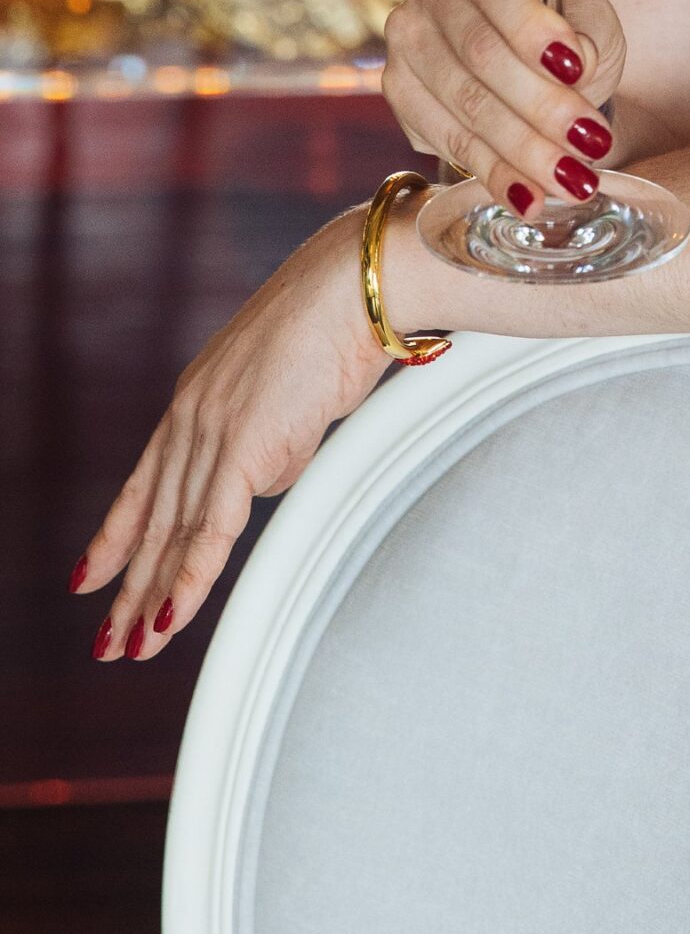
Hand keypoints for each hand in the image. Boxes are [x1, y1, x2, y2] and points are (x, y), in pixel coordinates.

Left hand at [74, 204, 391, 663]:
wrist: (355, 286)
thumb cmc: (338, 326)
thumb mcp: (293, 396)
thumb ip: (272, 442)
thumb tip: (267, 480)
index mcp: (196, 398)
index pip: (146, 482)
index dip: (117, 534)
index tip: (91, 576)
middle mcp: (192, 415)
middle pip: (153, 517)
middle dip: (128, 584)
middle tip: (107, 638)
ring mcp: (211, 428)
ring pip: (174, 531)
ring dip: (154, 595)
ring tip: (135, 646)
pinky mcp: (241, 444)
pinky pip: (210, 527)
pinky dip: (190, 576)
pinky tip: (171, 614)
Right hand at [382, 0, 627, 216]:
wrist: (527, 53)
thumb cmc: (565, 24)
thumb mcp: (592, 17)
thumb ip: (589, 33)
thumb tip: (573, 64)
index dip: (532, 25)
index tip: (575, 66)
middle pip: (479, 49)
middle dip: (542, 105)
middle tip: (591, 143)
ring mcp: (405, 35)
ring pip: (462, 100)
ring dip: (523, 149)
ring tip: (572, 180)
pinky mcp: (399, 89)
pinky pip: (444, 138)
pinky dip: (492, 171)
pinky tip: (529, 195)